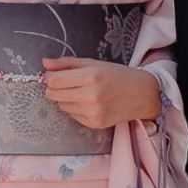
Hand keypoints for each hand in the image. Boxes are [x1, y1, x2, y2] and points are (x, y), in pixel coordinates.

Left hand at [41, 58, 159, 128]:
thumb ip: (67, 63)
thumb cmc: (118, 75)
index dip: (50, 77)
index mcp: (91, 76)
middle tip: (66, 84)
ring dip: (66, 99)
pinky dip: (76, 109)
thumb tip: (44, 63)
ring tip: (81, 93)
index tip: (55, 75)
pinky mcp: (95, 124)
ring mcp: (93, 112)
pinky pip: (73, 116)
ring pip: (62, 106)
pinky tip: (89, 103)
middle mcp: (91, 96)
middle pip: (54, 95)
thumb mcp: (94, 63)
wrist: (142, 95)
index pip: (53, 80)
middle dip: (55, 88)